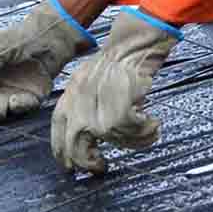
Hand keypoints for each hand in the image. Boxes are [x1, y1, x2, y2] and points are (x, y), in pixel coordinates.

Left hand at [50, 8, 179, 173]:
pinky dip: (146, 132)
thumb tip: (85, 142)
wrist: (134, 43)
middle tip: (102, 168)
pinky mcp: (121, 105)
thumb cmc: (116, 63)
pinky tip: (153, 125)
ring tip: (146, 133)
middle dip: (89, 163)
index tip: (74, 167)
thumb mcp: (88, 83)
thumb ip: (82, 109)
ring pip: (113, 138)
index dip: (65, 155)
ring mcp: (99, 106)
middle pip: (78, 147)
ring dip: (133, 141)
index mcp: (68, 98)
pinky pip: (133, 131)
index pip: (59, 136)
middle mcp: (79, 104)